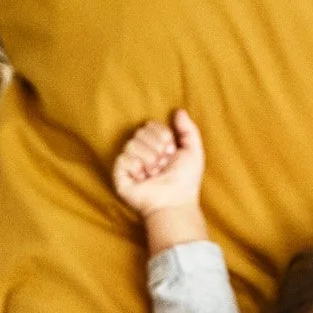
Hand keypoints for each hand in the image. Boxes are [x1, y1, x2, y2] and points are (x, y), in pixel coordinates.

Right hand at [112, 111, 206, 245]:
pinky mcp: (119, 176)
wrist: (176, 202)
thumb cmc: (185, 182)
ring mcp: (129, 164)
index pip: (151, 125)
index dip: (164, 137)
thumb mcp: (193, 152)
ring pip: (132, 143)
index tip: (172, 154)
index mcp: (156, 146)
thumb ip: (188, 129)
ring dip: (149, 159)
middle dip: (157, 148)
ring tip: (154, 173)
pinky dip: (136, 167)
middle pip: (141, 132)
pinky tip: (142, 178)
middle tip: (163, 165)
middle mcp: (141, 153)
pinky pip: (122, 158)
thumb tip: (178, 110)